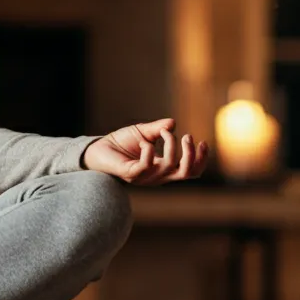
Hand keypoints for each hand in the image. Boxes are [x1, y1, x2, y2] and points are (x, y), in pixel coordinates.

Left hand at [81, 118, 208, 184]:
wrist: (97, 150)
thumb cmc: (120, 143)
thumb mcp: (143, 132)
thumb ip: (159, 129)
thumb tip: (173, 123)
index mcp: (164, 168)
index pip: (190, 171)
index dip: (201, 159)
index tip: (203, 141)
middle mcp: (157, 175)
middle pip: (185, 173)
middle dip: (191, 155)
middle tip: (187, 136)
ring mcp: (145, 177)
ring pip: (169, 167)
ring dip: (171, 145)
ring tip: (163, 131)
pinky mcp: (131, 174)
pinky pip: (146, 165)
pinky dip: (149, 150)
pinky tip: (144, 142)